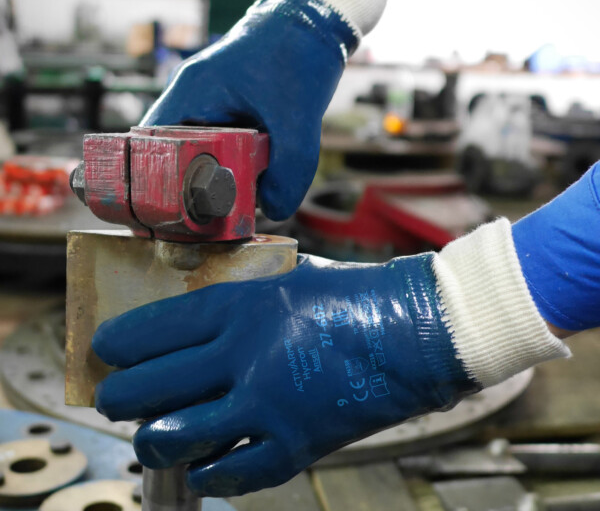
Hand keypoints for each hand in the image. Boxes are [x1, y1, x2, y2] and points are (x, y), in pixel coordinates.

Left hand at [93, 252, 477, 496]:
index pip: (156, 329)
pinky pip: (234, 472)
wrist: (410, 329)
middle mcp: (244, 356)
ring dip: (151, 441)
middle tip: (112, 397)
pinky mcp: (296, 443)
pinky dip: (208, 476)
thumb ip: (240, 290)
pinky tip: (199, 472)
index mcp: (240, 306)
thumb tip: (199, 308)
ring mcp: (267, 404)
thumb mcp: (286, 276)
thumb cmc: (351, 295)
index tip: (104, 349)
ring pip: (179, 436)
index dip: (119, 343)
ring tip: (145, 438)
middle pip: (154, 385)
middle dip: (118, 395)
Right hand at [140, 0, 357, 220]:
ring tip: (231, 205)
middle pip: (173, 156)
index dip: (154, 183)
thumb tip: (273, 210)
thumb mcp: (297, 120)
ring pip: (198, 154)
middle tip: (207, 220)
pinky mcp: (227, 109)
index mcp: (191, 92)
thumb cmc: (298, 56)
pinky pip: (219, 146)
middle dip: (190, 189)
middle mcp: (191, 98)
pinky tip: (251, 181)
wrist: (314, 23)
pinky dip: (231, 166)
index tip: (168, 215)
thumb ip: (288, 170)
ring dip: (215, 178)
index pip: (150, 146)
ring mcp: (207, 103)